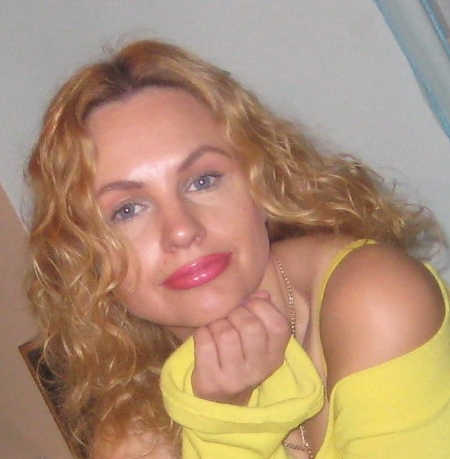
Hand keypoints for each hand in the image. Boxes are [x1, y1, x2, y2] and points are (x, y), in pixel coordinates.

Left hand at [191, 290, 290, 405]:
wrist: (221, 400)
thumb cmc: (240, 358)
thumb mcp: (259, 340)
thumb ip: (262, 313)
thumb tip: (261, 294)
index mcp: (276, 355)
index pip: (278, 324)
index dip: (261, 307)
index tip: (248, 305)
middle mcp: (260, 369)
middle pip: (250, 326)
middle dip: (235, 313)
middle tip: (229, 316)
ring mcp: (236, 378)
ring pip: (225, 333)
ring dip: (217, 323)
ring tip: (216, 328)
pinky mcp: (211, 381)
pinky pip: (204, 342)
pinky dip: (202, 333)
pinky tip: (205, 337)